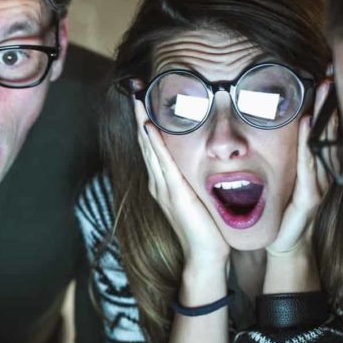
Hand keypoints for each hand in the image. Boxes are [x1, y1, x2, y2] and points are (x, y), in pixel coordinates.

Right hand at [134, 100, 227, 262]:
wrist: (206, 256)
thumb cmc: (207, 228)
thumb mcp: (200, 195)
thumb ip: (197, 177)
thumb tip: (208, 157)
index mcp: (164, 180)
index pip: (152, 143)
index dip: (145, 118)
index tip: (143, 94)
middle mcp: (159, 181)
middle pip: (145, 140)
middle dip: (139, 113)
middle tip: (135, 87)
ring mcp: (163, 187)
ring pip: (149, 147)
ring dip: (142, 121)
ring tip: (137, 99)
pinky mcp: (174, 193)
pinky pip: (162, 163)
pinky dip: (154, 144)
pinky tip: (149, 128)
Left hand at [267, 81, 332, 255]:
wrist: (282, 243)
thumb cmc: (283, 207)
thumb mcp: (284, 174)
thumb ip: (288, 151)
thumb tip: (283, 121)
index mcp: (316, 164)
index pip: (324, 129)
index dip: (327, 104)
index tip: (326, 76)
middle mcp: (322, 171)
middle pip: (330, 132)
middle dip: (330, 103)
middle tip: (329, 75)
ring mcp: (319, 184)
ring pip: (324, 145)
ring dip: (325, 118)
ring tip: (324, 92)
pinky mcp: (309, 200)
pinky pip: (310, 168)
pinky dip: (310, 146)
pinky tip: (309, 126)